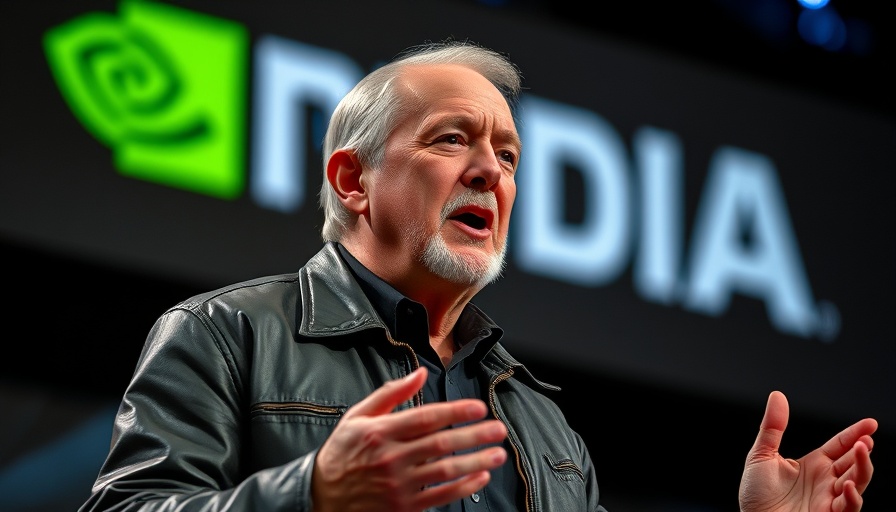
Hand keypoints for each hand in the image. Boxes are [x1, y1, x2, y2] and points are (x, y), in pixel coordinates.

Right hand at [311, 367, 507, 511]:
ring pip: (444, 471)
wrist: (322, 495)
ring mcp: (398, 484)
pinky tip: (479, 477)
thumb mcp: (359, 416)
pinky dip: (462, 487)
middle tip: (498, 429)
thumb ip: (391, 394)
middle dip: (474, 435)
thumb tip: (420, 375)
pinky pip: (439, 496)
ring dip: (475, 461)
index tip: (478, 407)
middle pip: (441, 444)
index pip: (425, 418)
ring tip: (498, 453)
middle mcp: (390, 458)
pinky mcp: (403, 507)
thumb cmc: (343, 452)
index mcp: (380, 432)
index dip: (455, 412)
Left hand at [738, 391, 876, 511]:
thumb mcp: (761, 455)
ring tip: (862, 450)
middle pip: (853, 462)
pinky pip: (848, 507)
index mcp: (814, 464)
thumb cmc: (756, 495)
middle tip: (866, 439)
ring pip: (857, 482)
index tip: (871, 423)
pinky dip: (852, 497)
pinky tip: (847, 485)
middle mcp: (826, 481)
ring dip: (862, 468)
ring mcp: (829, 499)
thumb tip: (777, 396)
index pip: (840, 445)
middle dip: (862, 451)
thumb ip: (772, 427)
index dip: (855, 434)